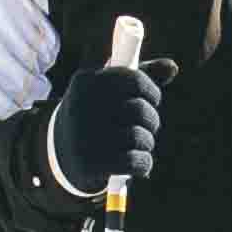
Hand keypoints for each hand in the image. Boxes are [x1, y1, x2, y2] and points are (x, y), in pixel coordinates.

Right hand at [41, 53, 166, 201]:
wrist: (59, 154)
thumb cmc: (94, 114)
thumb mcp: (109, 91)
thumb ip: (140, 76)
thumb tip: (172, 67)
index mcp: (86, 82)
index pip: (134, 79)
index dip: (151, 91)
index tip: (153, 100)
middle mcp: (82, 107)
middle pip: (140, 109)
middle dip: (152, 119)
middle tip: (149, 125)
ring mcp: (84, 136)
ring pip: (140, 137)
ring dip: (147, 143)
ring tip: (140, 145)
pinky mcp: (90, 164)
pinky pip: (136, 162)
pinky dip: (144, 164)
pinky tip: (141, 164)